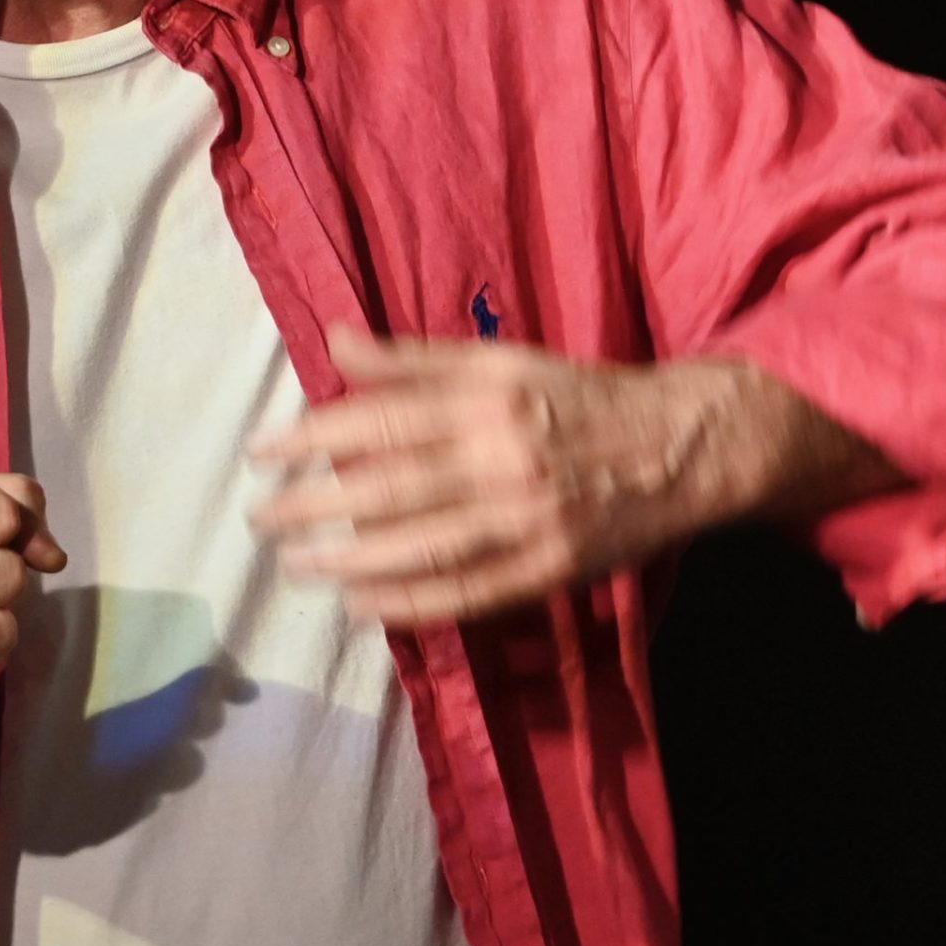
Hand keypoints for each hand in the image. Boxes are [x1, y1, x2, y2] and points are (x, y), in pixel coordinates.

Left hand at [247, 327, 750, 626]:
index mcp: (487, 398)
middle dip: (313, 505)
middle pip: (388, 487)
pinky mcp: (549, 568)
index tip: (262, 452)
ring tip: (297, 565)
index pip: (380, 419)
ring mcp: (527, 519)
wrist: (685, 444)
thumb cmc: (580, 398)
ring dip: (348, 561)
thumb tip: (334, 340)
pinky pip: (467, 593)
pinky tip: (361, 606)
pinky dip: (409, 603)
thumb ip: (416, 359)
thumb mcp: (503, 360)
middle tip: (260, 519)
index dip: (312, 437)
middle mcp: (502, 458)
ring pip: (421, 546)